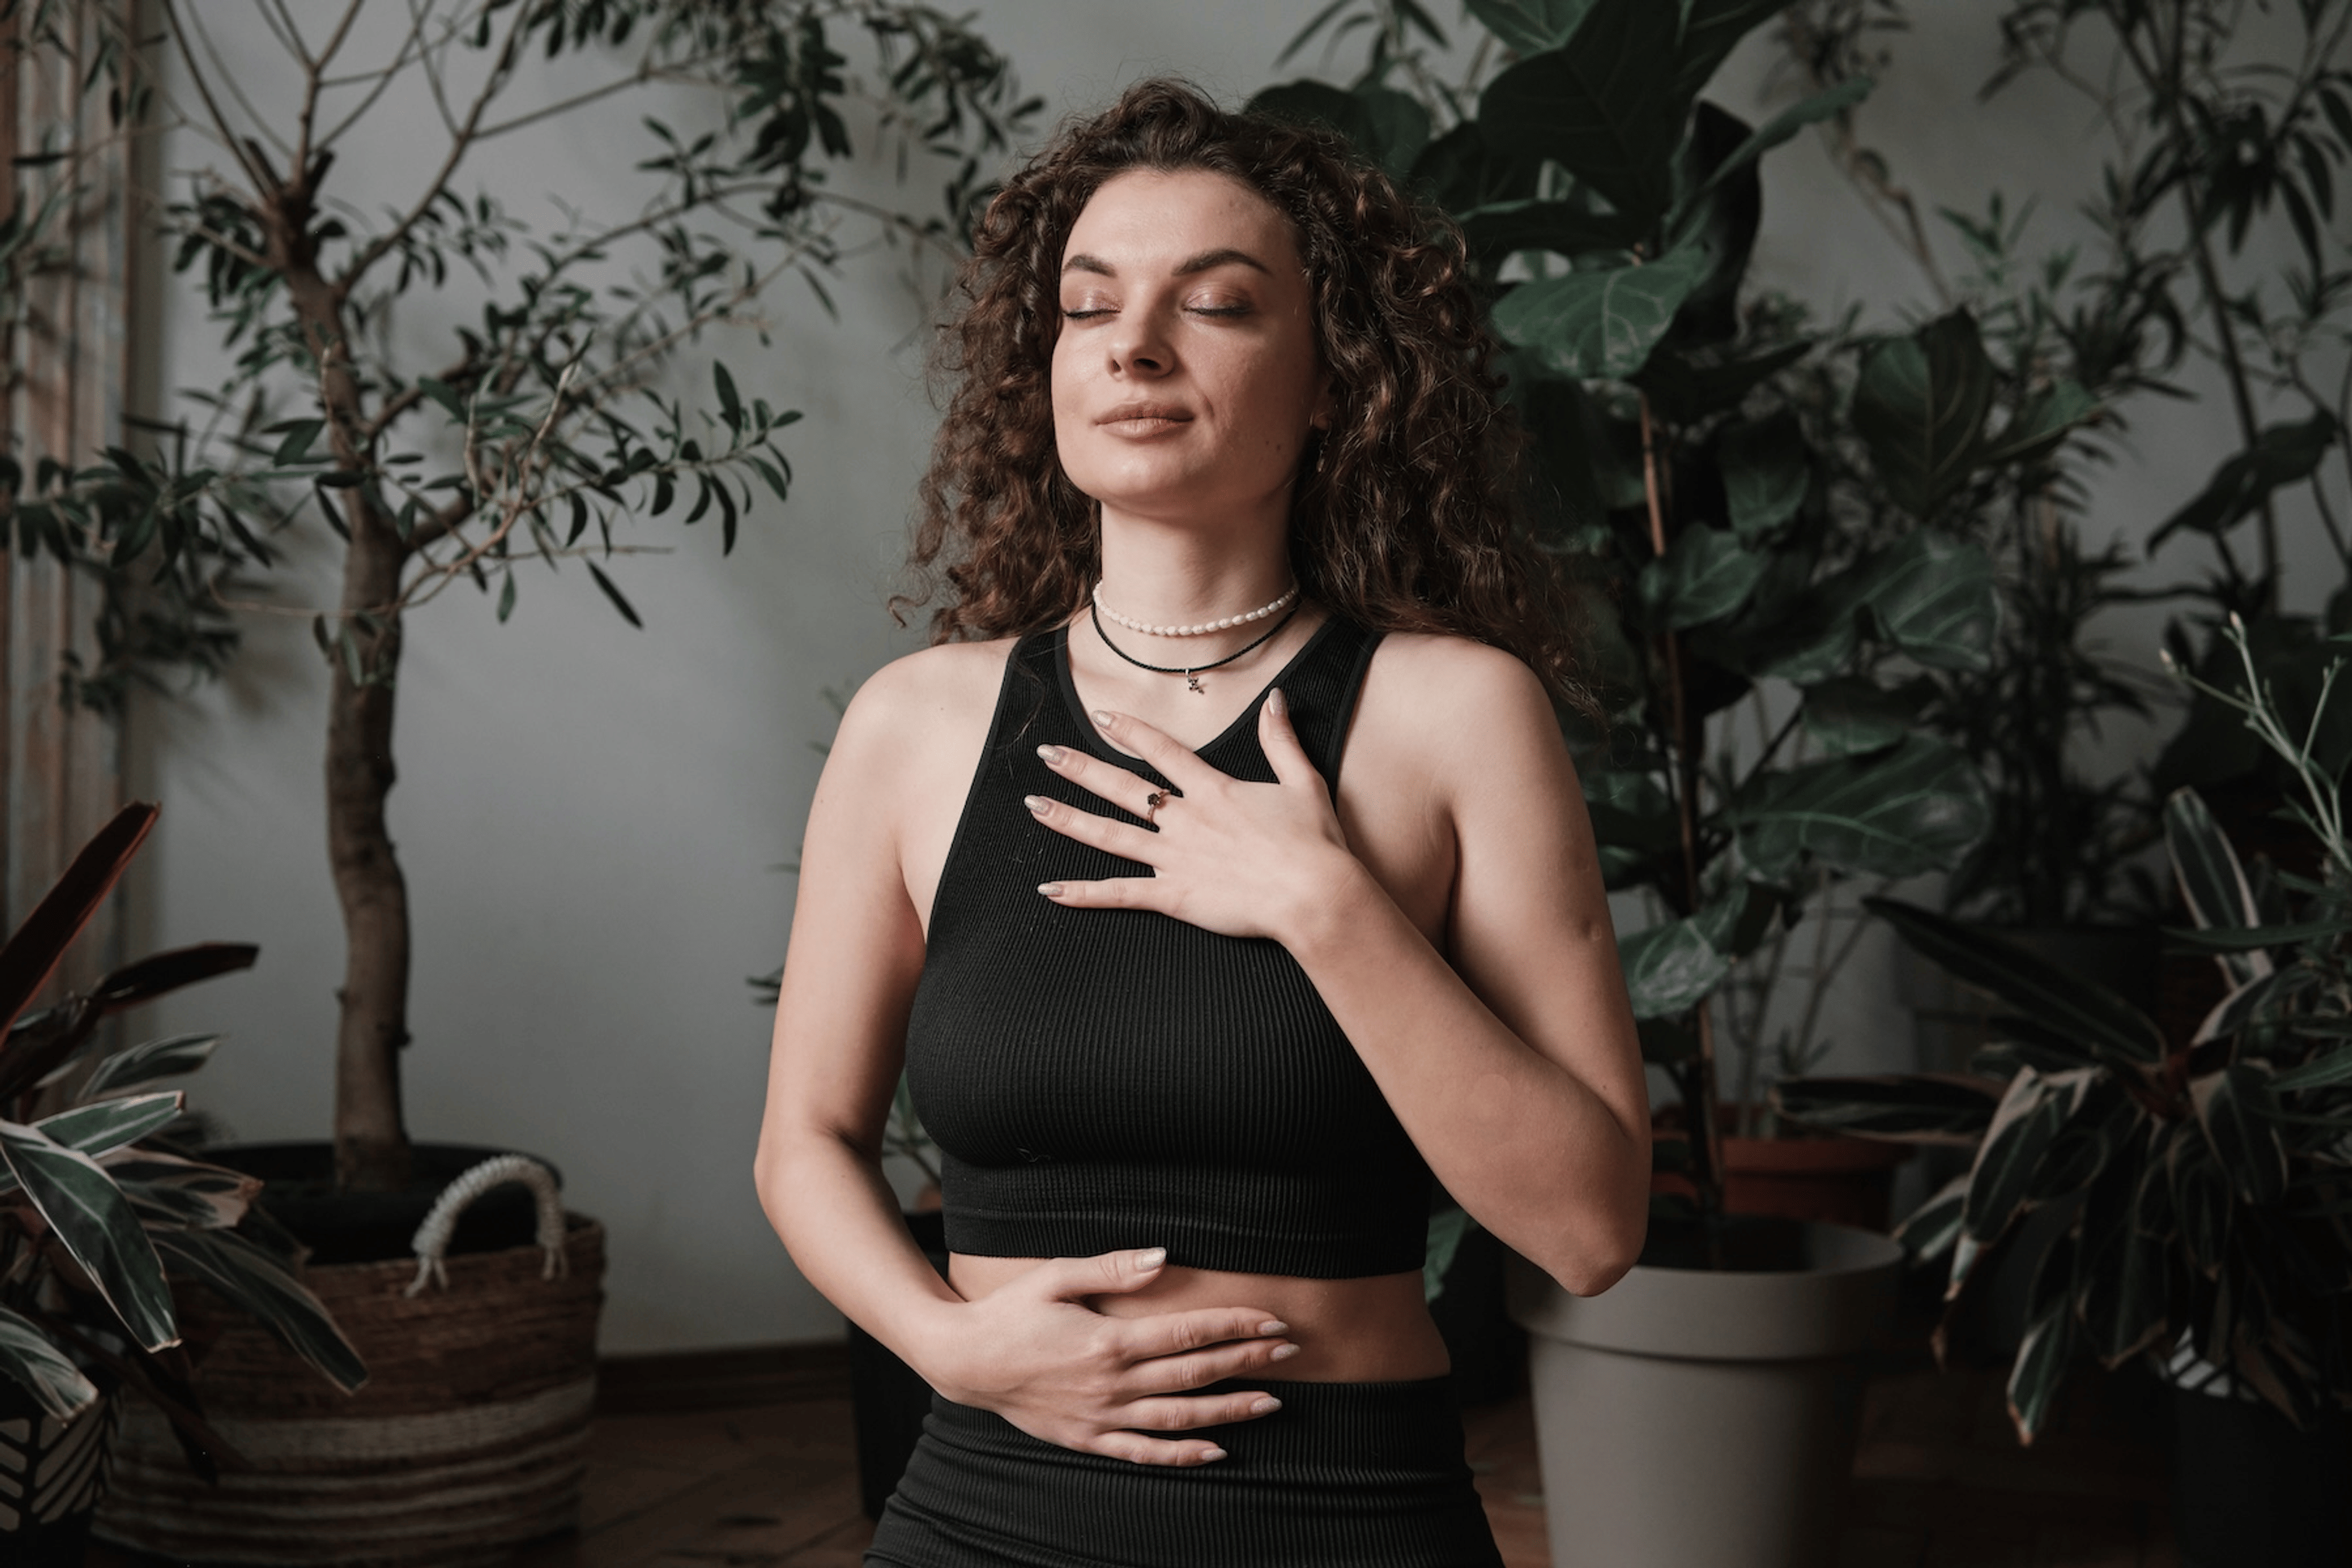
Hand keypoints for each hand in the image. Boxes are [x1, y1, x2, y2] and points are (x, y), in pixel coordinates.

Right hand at [923, 1247, 1297, 1464]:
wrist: (964, 1361)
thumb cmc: (1010, 1312)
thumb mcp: (1055, 1275)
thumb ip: (1111, 1268)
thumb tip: (1163, 1257)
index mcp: (1108, 1340)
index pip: (1187, 1332)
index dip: (1234, 1325)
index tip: (1272, 1319)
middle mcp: (1112, 1383)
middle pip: (1194, 1373)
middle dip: (1248, 1361)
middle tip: (1290, 1351)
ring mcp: (1102, 1417)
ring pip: (1180, 1417)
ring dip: (1230, 1409)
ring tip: (1273, 1402)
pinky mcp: (1089, 1439)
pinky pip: (1145, 1453)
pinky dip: (1183, 1456)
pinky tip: (1218, 1452)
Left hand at [1026, 690, 1359, 942]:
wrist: (1317, 895)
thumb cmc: (1316, 843)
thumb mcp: (1304, 781)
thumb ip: (1281, 740)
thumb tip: (1275, 697)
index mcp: (1214, 790)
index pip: (1162, 752)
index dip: (1130, 731)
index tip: (1102, 715)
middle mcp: (1186, 819)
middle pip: (1123, 787)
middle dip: (1080, 767)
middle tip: (1045, 753)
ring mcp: (1176, 858)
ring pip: (1110, 835)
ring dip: (1069, 819)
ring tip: (1034, 805)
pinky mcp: (1174, 897)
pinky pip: (1120, 893)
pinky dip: (1082, 894)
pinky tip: (1049, 890)